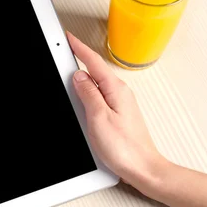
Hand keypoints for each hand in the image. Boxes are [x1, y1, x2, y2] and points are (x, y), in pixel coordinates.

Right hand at [67, 33, 167, 191]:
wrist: (143, 169)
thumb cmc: (125, 148)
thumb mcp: (99, 117)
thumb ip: (88, 94)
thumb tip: (78, 76)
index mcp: (116, 90)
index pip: (94, 62)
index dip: (79, 48)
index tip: (68, 37)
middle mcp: (119, 94)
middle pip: (94, 71)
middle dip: (78, 60)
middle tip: (63, 50)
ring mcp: (118, 104)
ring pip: (95, 85)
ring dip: (81, 78)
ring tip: (67, 73)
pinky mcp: (115, 114)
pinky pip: (97, 97)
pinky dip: (86, 93)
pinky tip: (78, 98)